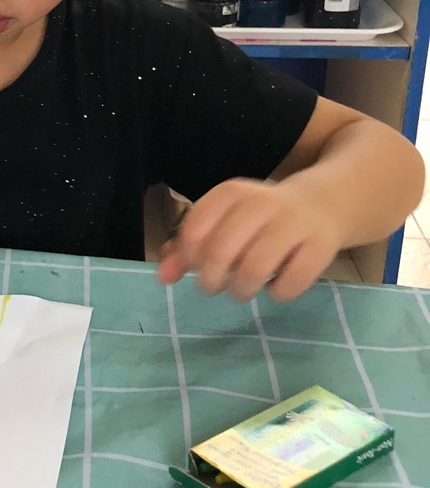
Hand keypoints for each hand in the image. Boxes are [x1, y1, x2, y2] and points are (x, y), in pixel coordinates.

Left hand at [155, 177, 343, 302]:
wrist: (326, 203)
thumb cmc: (261, 219)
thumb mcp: (223, 222)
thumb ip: (188, 247)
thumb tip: (162, 277)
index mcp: (232, 193)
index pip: (195, 228)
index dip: (187, 257)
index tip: (194, 267)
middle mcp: (262, 203)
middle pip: (221, 251)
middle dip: (210, 280)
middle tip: (213, 287)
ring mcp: (294, 224)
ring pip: (255, 269)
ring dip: (241, 290)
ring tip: (242, 290)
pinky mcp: (321, 247)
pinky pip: (290, 283)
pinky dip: (278, 293)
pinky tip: (277, 286)